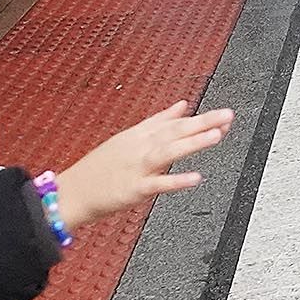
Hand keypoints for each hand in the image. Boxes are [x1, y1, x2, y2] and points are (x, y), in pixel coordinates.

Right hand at [48, 101, 232, 232]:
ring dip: (192, 143)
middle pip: (174, 132)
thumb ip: (158, 121)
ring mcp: (136, 167)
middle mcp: (139, 147)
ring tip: (217, 136)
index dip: (199, 117)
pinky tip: (195, 178)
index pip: (173, 122)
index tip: (223, 114)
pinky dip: (176, 180)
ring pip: (167, 152)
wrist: (71, 193)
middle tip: (228, 116)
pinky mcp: (132, 189)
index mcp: (138, 135)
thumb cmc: (99, 167)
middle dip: (202, 122)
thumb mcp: (128, 138)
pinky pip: (157, 184)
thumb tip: (182, 106)